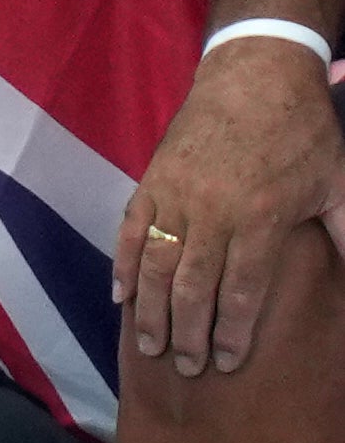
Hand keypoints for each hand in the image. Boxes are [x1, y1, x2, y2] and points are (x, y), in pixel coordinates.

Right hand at [119, 35, 344, 375]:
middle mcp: (212, 210)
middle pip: (193, 286)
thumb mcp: (339, 185)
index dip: (231, 331)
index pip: (241, 290)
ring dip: (150, 309)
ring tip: (148, 345)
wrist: (256, 74)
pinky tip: (120, 296)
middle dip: (187, 332)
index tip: (224, 363)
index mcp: (260, 217)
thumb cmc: (304, 133)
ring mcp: (176, 194)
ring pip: (156, 264)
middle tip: (184, 368)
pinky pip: (131, 230)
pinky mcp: (152, 179)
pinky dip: (123, 264)